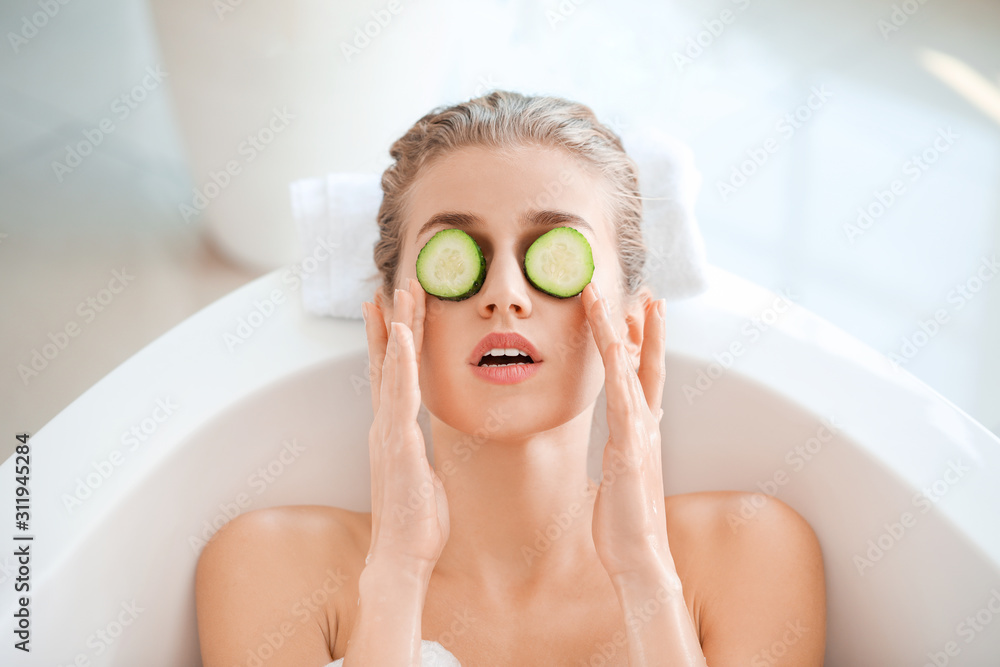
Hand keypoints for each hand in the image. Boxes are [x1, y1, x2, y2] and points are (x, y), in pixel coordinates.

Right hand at [361, 277, 448, 571]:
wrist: (400, 557)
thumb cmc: (416, 525)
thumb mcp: (424, 479)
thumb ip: (422, 458)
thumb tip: (428, 453)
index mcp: (392, 433)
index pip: (392, 377)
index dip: (391, 343)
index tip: (392, 312)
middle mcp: (384, 426)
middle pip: (386, 362)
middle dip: (391, 321)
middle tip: (395, 285)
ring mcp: (387, 432)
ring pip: (390, 367)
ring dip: (396, 327)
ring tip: (400, 292)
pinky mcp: (397, 442)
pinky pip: (399, 392)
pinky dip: (398, 360)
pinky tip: (401, 333)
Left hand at [581, 282, 672, 579]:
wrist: (641, 557)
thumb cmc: (626, 522)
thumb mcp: (623, 476)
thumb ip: (626, 452)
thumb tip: (621, 438)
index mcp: (642, 431)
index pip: (644, 376)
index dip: (643, 343)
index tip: (638, 313)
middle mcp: (645, 426)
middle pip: (646, 365)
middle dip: (644, 327)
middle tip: (643, 292)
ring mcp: (640, 435)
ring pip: (630, 372)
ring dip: (623, 333)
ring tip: (620, 300)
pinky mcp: (629, 449)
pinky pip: (622, 398)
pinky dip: (620, 368)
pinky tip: (615, 344)